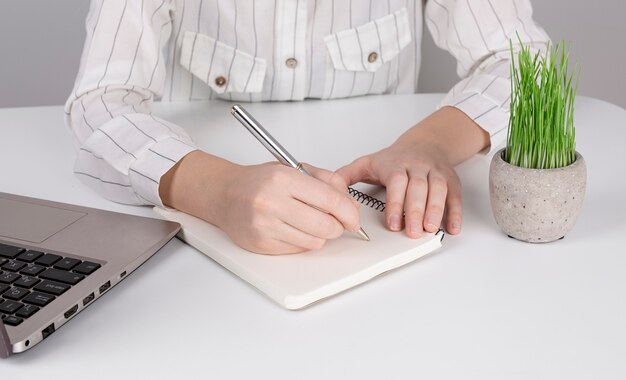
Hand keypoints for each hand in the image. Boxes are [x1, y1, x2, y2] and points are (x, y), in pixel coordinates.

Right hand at [160, 151, 360, 254]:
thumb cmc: (259, 181)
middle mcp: (272, 203)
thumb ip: (326, 181)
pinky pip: (297, 250)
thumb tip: (351, 204)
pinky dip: (303, 242)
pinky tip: (294, 229)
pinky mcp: (261, 244)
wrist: (224, 194)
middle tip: (336, 223)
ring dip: (321, 236)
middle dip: (337, 227)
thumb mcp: (293, 169)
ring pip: (314, 242)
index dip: (349, 212)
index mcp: (283, 179)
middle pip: (325, 226)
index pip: (330, 200)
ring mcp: (265, 226)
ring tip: (311, 223)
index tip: (353, 217)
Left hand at [336, 106, 490, 237]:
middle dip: (415, 211)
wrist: (426, 143)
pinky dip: (455, 213)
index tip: (393, 223)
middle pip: (419, 188)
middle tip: (411, 233)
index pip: (397, 182)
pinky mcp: (451, 181)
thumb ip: (348, 175)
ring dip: (435, 211)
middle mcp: (418, 167)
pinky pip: (455, 196)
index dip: (396, 203)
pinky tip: (452, 227)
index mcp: (396, 165)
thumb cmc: (395, 158)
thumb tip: (328, 187)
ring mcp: (436, 173)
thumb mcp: (369, 162)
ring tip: (430, 230)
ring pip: (438, 190)